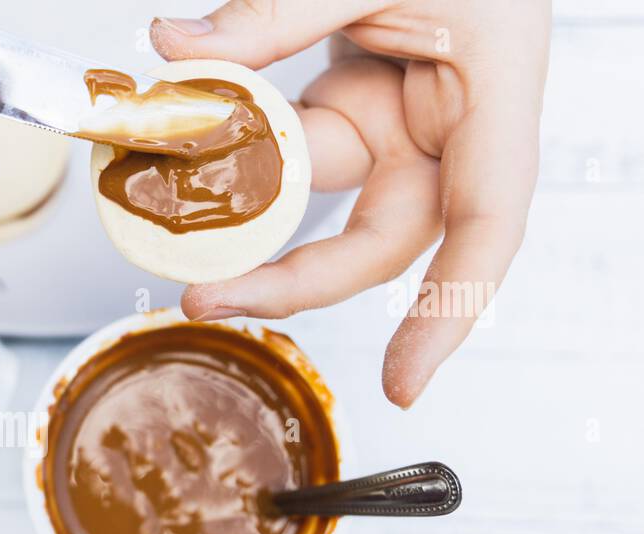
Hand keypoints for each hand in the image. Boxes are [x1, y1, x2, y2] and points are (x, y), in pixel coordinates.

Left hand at [151, 0, 549, 406]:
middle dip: (286, 277)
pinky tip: (176, 141)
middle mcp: (448, 127)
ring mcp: (398, 119)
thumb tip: (174, 48)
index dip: (447, 313)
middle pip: (376, 239)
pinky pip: (290, 142)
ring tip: (153, 183)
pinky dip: (235, 142)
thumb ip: (279, 11)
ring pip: (315, 187)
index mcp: (492, 97)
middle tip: (203, 298)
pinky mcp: (356, 101)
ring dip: (235, 197)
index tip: (402, 384)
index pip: (484, 230)